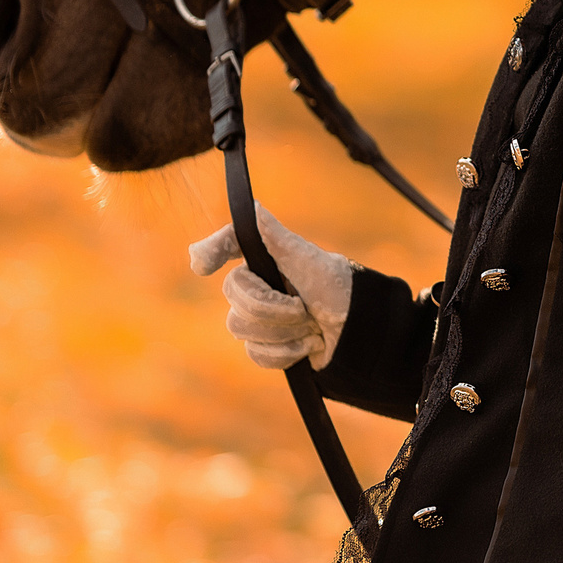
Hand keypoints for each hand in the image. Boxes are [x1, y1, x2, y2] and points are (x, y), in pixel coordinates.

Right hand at [188, 203, 354, 369]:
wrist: (359, 330)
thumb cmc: (339, 288)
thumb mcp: (311, 260)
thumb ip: (279, 239)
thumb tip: (255, 208)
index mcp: (267, 258)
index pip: (230, 244)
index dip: (212, 249)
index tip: (203, 265)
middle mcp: (258, 284)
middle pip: (234, 298)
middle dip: (271, 307)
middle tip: (302, 306)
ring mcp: (260, 317)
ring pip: (241, 328)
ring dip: (283, 331)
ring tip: (311, 325)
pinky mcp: (268, 346)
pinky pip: (256, 354)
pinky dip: (285, 352)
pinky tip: (307, 344)